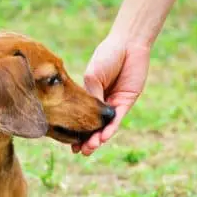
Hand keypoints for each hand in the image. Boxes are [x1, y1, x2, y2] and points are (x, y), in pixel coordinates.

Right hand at [72, 35, 150, 155]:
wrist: (128, 45)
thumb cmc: (107, 56)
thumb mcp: (92, 76)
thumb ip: (91, 96)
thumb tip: (87, 117)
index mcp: (88, 94)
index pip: (80, 116)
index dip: (75, 130)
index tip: (68, 143)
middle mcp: (100, 102)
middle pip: (93, 126)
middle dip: (86, 139)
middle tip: (80, 151)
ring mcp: (113, 103)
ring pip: (105, 126)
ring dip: (97, 138)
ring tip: (89, 148)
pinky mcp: (126, 102)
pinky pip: (117, 119)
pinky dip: (110, 128)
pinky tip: (103, 137)